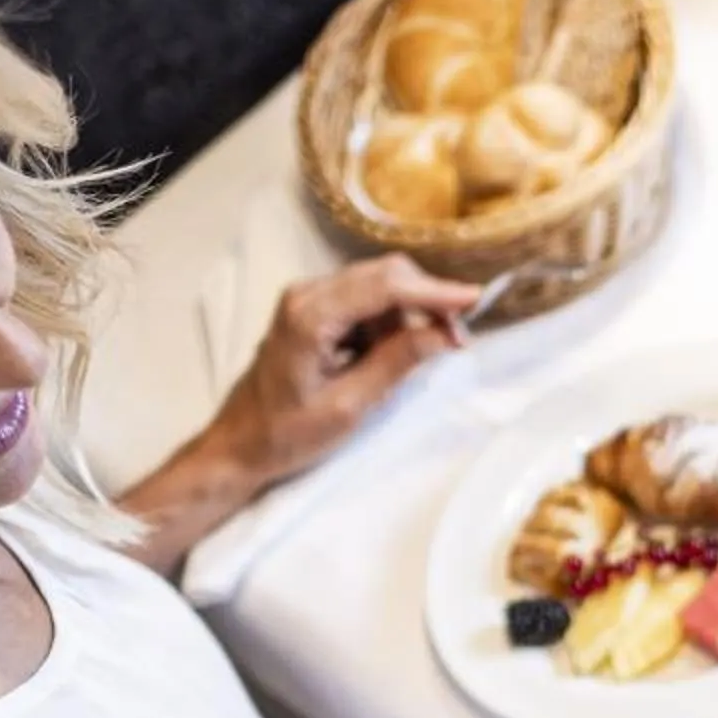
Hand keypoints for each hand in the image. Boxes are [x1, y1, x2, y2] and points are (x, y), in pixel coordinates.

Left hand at [201, 256, 480, 487]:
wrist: (240, 442)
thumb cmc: (288, 434)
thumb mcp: (350, 406)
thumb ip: (396, 363)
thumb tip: (444, 334)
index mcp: (310, 316)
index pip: (386, 287)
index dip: (435, 292)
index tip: (476, 300)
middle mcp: (306, 294)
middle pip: (384, 275)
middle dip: (426, 301)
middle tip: (455, 341)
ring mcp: (307, 298)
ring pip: (378, 286)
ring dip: (408, 316)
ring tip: (419, 358)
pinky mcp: (312, 309)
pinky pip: (364, 301)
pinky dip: (387, 323)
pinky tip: (389, 355)